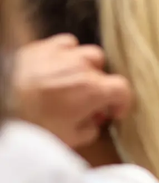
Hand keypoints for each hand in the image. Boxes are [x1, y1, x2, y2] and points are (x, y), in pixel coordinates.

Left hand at [11, 34, 132, 147]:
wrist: (0, 102)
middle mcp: (82, 67)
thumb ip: (88, 131)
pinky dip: (67, 53)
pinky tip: (59, 66)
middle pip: (105, 72)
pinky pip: (66, 43)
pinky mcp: (43, 47)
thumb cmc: (33, 123)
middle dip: (101, 88)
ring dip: (87, 67)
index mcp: (93, 90)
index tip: (114, 113)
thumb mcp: (67, 139)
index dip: (122, 102)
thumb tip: (92, 125)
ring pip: (88, 53)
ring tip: (76, 81)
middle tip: (90, 103)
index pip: (123, 89)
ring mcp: (63, 54)